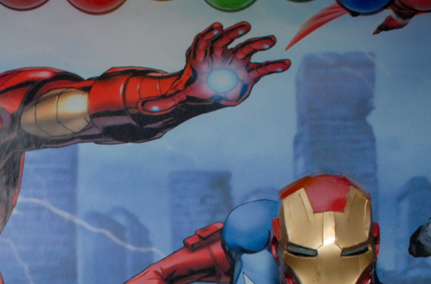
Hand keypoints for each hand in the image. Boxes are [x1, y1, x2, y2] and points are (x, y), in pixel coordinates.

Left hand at [150, 22, 289, 111]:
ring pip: (248, 49)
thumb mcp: (179, 96)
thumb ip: (165, 101)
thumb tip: (145, 108)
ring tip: (270, 41)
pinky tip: (286, 65)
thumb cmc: (194, 88)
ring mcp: (237, 61)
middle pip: (229, 41)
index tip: (217, 27)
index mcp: (205, 56)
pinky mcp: (249, 72)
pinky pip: (262, 68)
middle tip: (246, 28)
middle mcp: (222, 54)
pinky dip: (274, 66)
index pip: (205, 42)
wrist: (209, 90)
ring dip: (259, 44)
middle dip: (237, 33)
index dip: (210, 34)